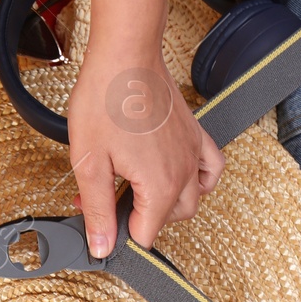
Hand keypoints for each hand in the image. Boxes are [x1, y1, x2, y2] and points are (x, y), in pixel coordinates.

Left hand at [65, 46, 224, 255]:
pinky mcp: (195, 134)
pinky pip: (211, 168)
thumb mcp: (89, 163)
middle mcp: (184, 173)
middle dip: (138, 219)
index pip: (145, 236)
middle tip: (107, 200)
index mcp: (160, 186)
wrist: (125, 55)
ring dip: (167, 204)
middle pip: (169, 220)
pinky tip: (177, 175)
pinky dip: (199, 180)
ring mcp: (193, 153)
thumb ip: (97, 210)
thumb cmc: (105, 100)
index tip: (99, 217)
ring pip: (193, 199)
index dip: (117, 233)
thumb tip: (101, 247)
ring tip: (136, 191)